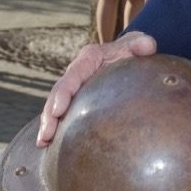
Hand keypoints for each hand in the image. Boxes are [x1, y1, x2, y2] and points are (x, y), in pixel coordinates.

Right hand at [37, 32, 156, 145]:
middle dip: (50, 115)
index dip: (63, 94)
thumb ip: (142, 44)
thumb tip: (148, 45)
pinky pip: (64, 113)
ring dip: (49, 124)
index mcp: (88, 59)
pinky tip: (50, 146)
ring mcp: (76, 87)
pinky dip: (57, 127)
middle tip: (46, 136)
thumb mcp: (138, 45)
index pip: (72, 77)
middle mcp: (77, 73)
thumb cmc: (133, 50)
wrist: (130, 53)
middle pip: (58, 94)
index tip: (58, 112)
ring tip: (43, 143)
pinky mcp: (78, 99)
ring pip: (56, 106)